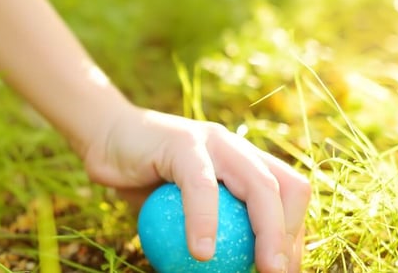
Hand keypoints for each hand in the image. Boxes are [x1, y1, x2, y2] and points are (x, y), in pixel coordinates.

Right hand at [83, 106, 310, 272]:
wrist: (102, 138)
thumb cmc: (139, 180)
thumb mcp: (178, 210)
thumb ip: (208, 230)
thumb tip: (229, 271)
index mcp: (244, 161)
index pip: (289, 194)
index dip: (296, 234)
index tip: (285, 269)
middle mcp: (237, 147)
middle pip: (285, 189)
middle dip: (291, 236)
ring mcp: (213, 140)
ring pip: (259, 185)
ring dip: (268, 232)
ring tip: (260, 269)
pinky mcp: (183, 142)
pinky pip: (201, 186)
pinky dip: (205, 221)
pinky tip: (201, 252)